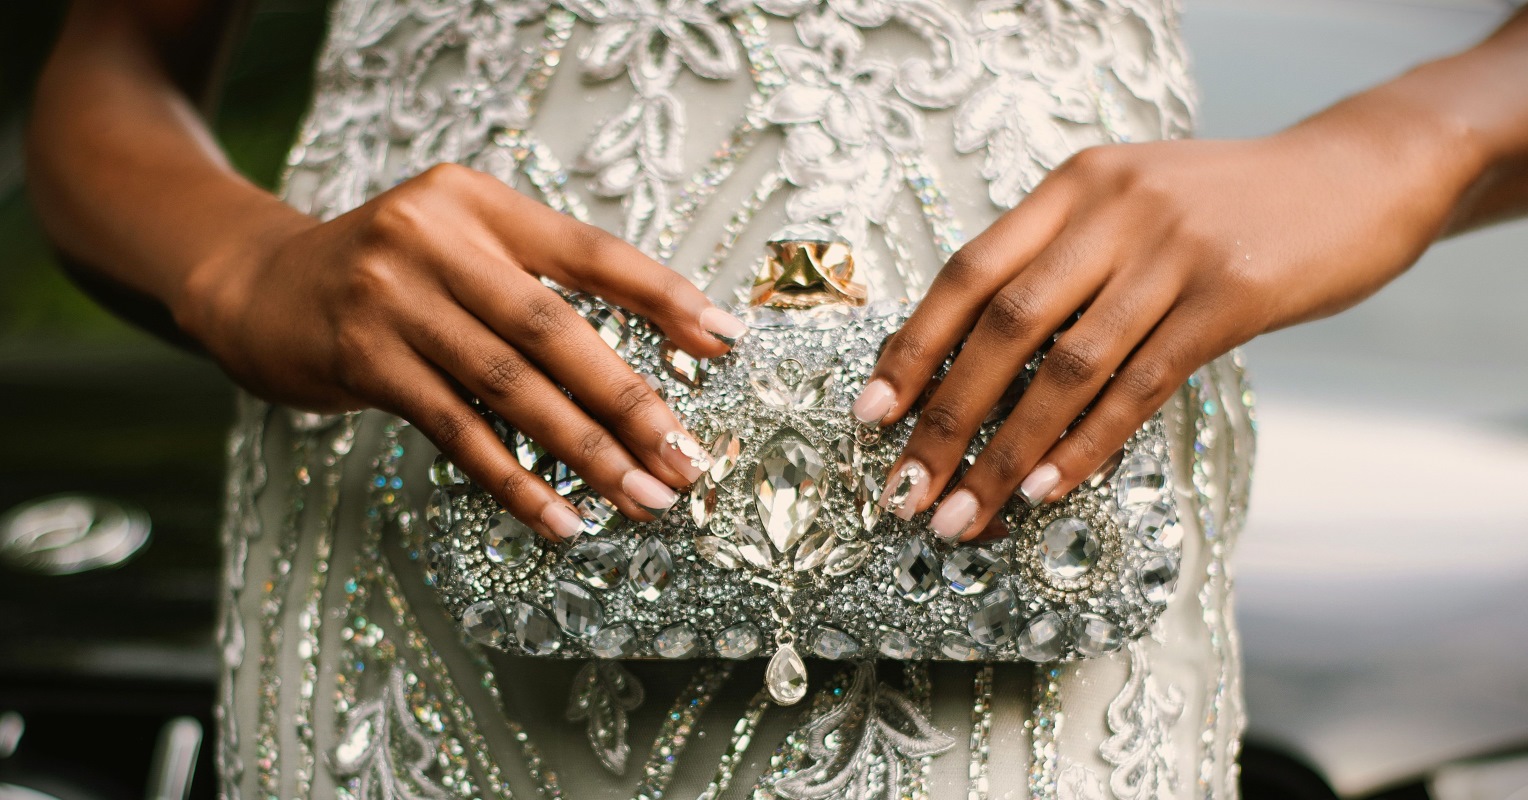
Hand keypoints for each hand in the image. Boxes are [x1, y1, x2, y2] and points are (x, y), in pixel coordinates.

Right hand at [180, 163, 748, 539]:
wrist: (261, 288)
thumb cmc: (394, 277)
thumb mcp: (463, 250)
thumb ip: (544, 285)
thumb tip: (663, 352)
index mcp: (479, 202)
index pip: (590, 252)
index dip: (663, 297)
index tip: (727, 344)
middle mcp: (435, 238)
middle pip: (555, 329)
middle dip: (632, 401)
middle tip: (688, 460)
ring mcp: (392, 298)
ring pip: (511, 387)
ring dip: (586, 452)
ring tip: (642, 499)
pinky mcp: (361, 358)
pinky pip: (456, 432)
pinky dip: (513, 480)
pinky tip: (560, 517)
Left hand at [854, 113, 1471, 541]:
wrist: (1358, 175)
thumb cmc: (1228, 206)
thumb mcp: (1130, 205)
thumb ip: (1062, 263)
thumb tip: (976, 365)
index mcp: (1073, 185)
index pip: (968, 272)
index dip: (913, 348)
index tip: (871, 415)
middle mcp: (1113, 210)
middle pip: (1003, 326)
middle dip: (944, 418)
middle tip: (905, 490)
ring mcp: (1174, 251)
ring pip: (1068, 368)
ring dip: (1006, 452)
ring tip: (964, 514)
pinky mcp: (1233, 296)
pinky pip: (1142, 385)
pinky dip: (1087, 443)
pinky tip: (1046, 490)